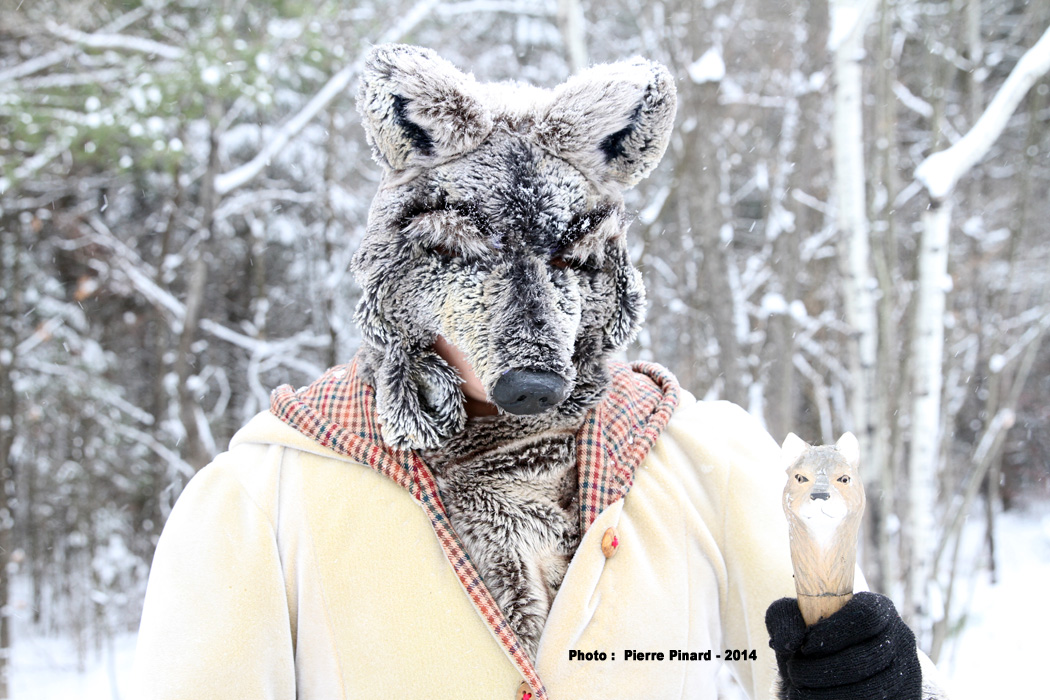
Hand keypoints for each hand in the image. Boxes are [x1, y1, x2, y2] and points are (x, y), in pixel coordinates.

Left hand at [765, 591, 921, 699]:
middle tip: (794, 673)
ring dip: (828, 694)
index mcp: (879, 610)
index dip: (832, 632)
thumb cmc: (813, 641)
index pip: (865, 615)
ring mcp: (907, 672)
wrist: (833, 671)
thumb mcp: (796, 621)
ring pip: (871, 689)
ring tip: (799, 692)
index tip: (805, 646)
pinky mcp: (905, 696)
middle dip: (822, 669)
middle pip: (867, 657)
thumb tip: (790, 641)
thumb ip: (785, 618)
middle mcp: (901, 639)